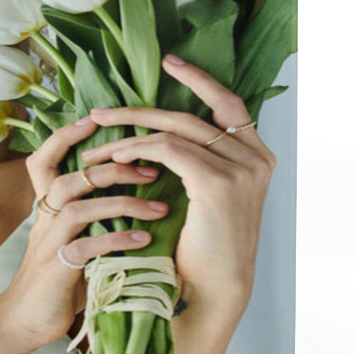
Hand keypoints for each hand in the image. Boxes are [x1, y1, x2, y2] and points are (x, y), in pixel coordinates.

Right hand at [0, 116, 169, 348]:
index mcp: (45, 206)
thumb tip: (126, 191)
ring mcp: (49, 242)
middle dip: (113, 166)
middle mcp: (44, 217)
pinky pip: (87, 247)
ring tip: (159, 207)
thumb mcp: (68, 237)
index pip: (43, 158)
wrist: (23, 321)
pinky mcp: (57, 268)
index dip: (64, 136)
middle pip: (71, 176)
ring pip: (80, 206)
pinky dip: (117, 241)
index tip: (95, 120)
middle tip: (151, 168)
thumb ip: (88, 213)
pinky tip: (144, 241)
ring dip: (123, 202)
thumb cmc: (55, 277)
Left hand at [80, 56, 276, 312]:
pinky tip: (113, 160)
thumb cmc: (202, 246)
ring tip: (96, 144)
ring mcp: (242, 169)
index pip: (229, 102)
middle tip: (101, 112)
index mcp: (257, 155)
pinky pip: (167, 150)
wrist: (212, 291)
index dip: (199, 79)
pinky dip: (135, 151)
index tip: (170, 62)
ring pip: (174, 131)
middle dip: (140, 111)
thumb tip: (158, 127)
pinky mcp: (219, 184)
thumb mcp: (206, 192)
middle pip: (191, 114)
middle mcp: (256, 157)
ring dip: (128, 135)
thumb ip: (196, 157)